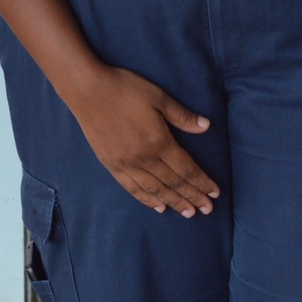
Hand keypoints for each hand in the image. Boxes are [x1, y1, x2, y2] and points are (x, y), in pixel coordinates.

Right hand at [65, 65, 220, 217]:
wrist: (87, 91)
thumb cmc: (125, 89)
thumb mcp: (158, 97)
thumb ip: (182, 116)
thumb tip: (206, 127)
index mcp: (159, 142)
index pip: (186, 169)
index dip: (201, 182)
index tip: (214, 193)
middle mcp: (144, 158)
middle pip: (173, 183)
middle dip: (193, 197)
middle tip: (208, 210)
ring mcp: (126, 164)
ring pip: (155, 190)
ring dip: (173, 202)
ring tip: (188, 213)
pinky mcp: (111, 165)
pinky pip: (132, 188)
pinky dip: (147, 199)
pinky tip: (157, 206)